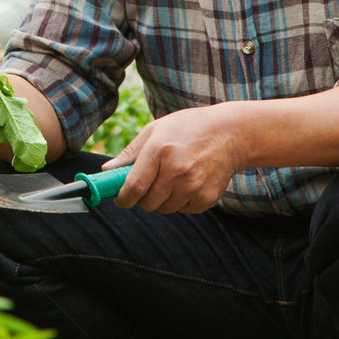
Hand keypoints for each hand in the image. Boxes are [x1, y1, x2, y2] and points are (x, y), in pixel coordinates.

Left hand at [104, 104, 244, 213]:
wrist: (231, 133)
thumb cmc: (188, 128)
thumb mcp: (156, 129)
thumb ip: (130, 152)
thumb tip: (107, 170)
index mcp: (159, 150)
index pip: (134, 186)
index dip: (123, 198)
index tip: (120, 199)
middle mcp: (176, 170)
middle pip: (147, 202)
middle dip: (142, 197)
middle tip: (148, 184)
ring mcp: (193, 185)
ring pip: (165, 208)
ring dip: (163, 199)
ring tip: (173, 177)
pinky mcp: (207, 197)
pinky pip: (183, 210)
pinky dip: (181, 201)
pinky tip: (188, 182)